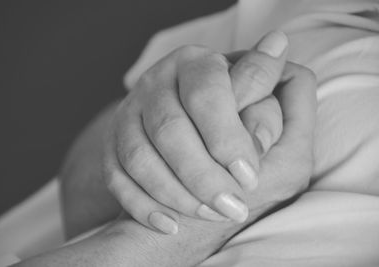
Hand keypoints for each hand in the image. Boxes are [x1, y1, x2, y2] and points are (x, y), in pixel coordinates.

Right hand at [23, 59, 316, 266]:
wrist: (187, 120)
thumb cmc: (231, 108)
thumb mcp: (254, 90)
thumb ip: (263, 81)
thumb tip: (277, 44)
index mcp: (193, 63)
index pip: (206, 95)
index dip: (228, 138)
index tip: (250, 176)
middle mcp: (154, 83)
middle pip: (169, 130)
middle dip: (202, 175)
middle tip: (233, 207)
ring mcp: (128, 115)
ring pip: (139, 157)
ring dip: (176, 194)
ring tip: (211, 215)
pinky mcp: (113, 144)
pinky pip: (116, 178)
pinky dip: (142, 205)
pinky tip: (171, 225)